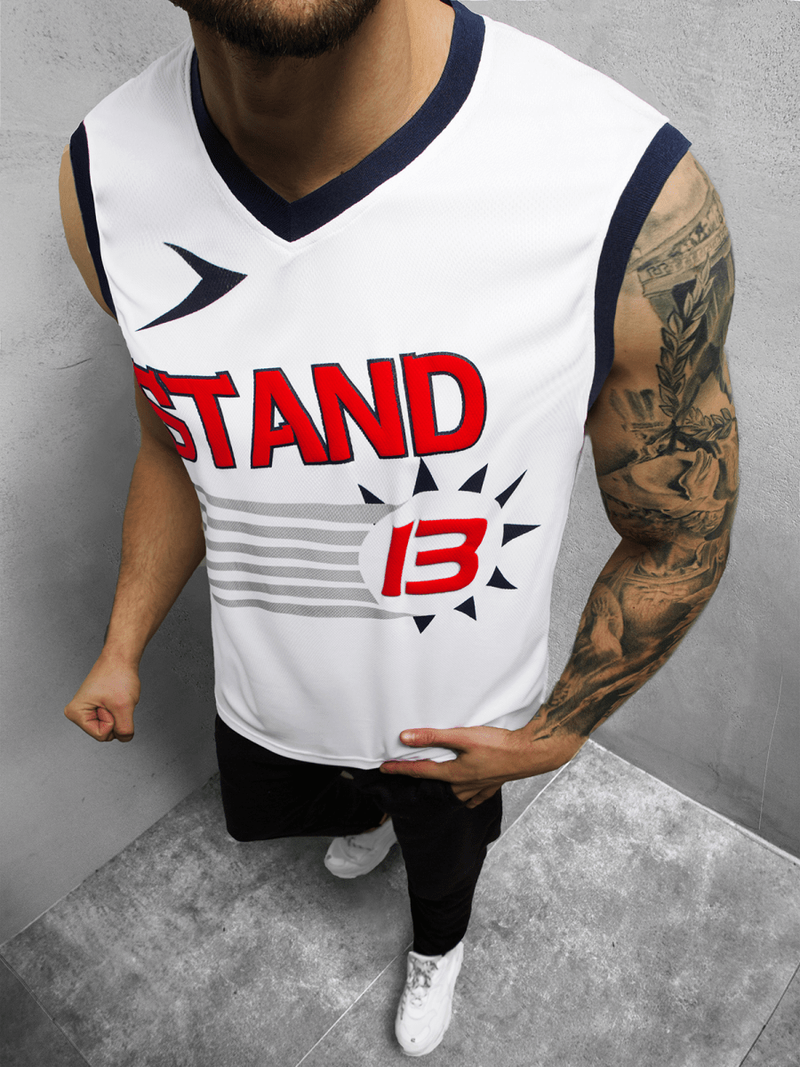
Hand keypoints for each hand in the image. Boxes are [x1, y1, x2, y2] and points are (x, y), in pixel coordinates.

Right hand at [64, 652, 140, 741]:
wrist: (120, 658)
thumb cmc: (117, 675)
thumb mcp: (124, 706)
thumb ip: (125, 729)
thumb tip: (125, 738)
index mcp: (76, 713)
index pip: (102, 735)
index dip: (113, 720)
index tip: (110, 701)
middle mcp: (78, 713)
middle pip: (105, 733)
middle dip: (116, 718)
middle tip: (113, 699)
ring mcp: (87, 711)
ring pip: (111, 726)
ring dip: (119, 713)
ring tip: (114, 697)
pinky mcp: (96, 708)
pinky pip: (113, 719)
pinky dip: (119, 709)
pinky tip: (115, 697)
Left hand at [379, 724, 583, 806]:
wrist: (530, 753)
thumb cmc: (498, 745)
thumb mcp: (462, 736)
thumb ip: (433, 737)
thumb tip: (406, 738)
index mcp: (454, 773)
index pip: (420, 771)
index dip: (400, 768)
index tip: (384, 767)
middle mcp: (464, 785)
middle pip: (436, 783)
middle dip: (421, 778)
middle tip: (407, 772)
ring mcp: (479, 787)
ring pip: (454, 792)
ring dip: (442, 787)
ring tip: (435, 781)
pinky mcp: (492, 784)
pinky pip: (473, 796)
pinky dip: (466, 795)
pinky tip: (466, 793)